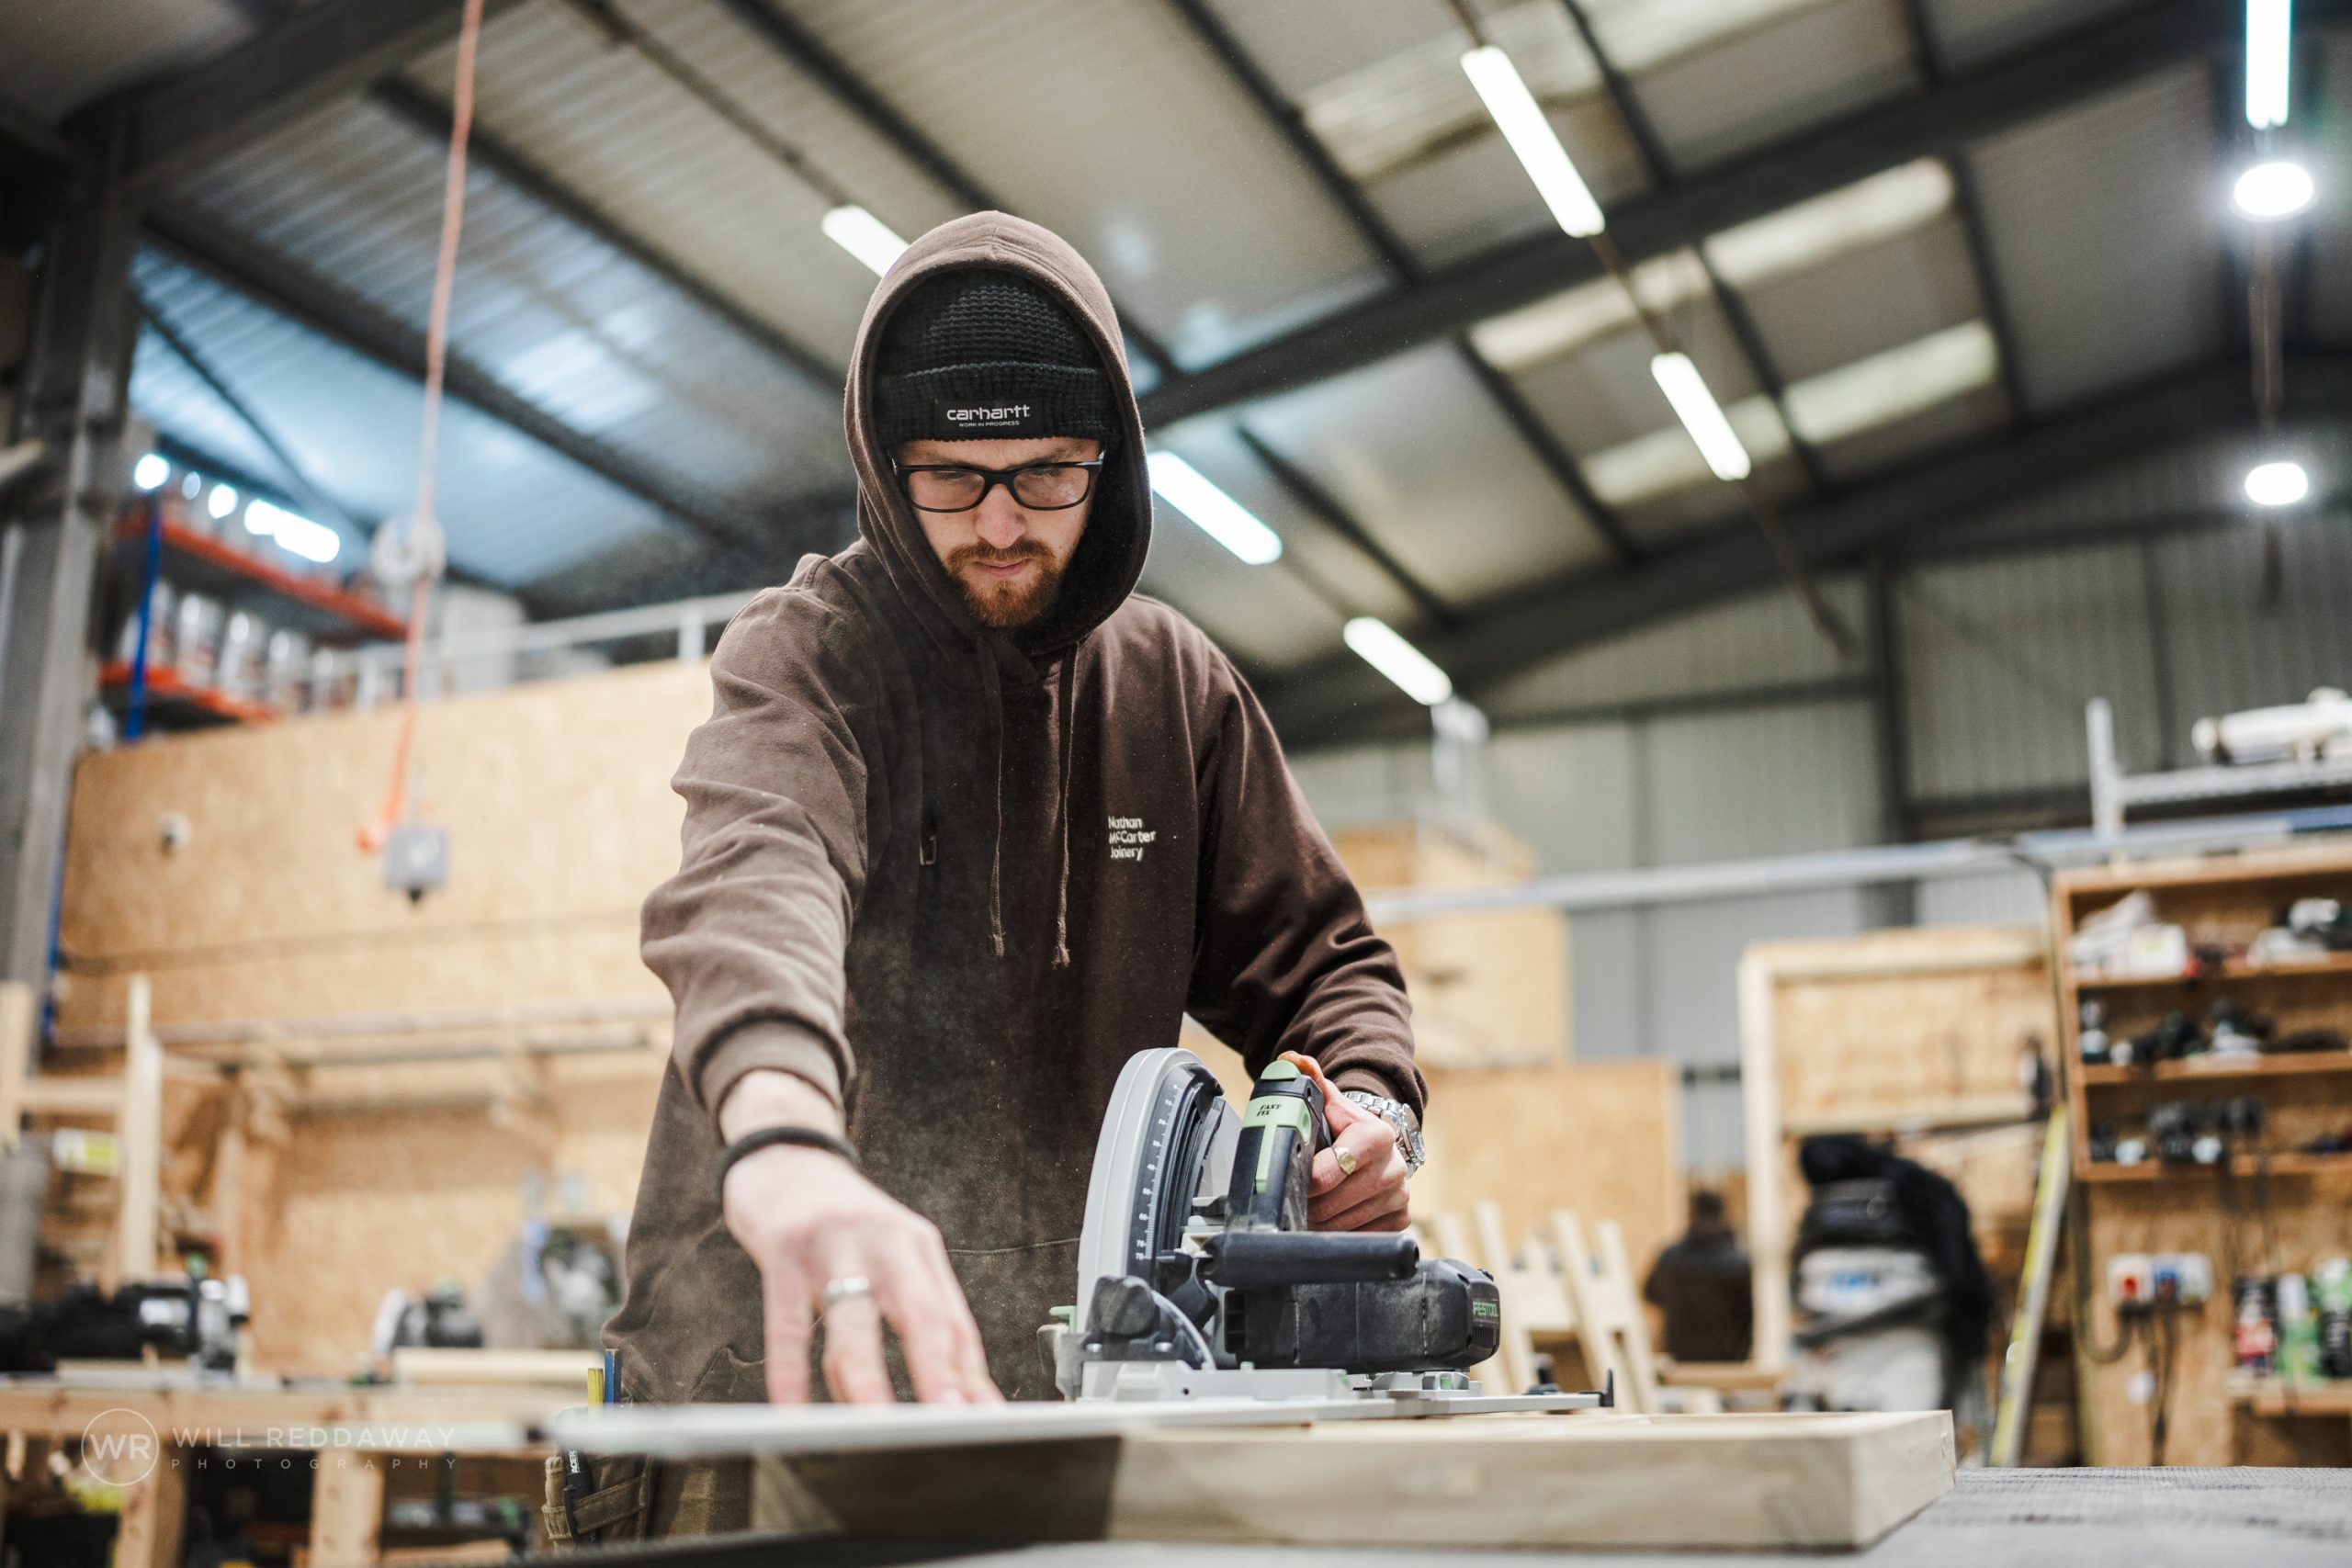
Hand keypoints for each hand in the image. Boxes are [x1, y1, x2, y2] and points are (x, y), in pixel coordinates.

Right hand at [718, 1071, 1000, 1406]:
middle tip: (947, 1421)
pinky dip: (790, 1370)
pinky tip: (790, 1406)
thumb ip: (908, 1320)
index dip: (971, 1373)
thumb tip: (939, 1393)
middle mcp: (886, 1241)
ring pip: (854, 1319)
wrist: (784, 1156)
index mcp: (919, 1247)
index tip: (984, 1420)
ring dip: (865, 1377)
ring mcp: (834, 1243)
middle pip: (919, 1312)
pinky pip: (788, 1320)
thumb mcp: (887, 1257)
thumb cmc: (841, 1221)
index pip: (954, 1319)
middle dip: (936, 1372)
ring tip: (874, 1424)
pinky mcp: (784, 1249)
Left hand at [1280, 1052, 1410, 1232]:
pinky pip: (1358, 1237)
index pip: (1327, 1172)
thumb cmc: (1343, 1126)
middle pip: (1331, 1204)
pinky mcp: (1401, 1219)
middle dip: (1306, 1204)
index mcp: (1376, 1135)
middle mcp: (1395, 1167)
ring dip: (1318, 1222)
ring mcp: (1401, 1196)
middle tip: (1291, 1199)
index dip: (1303, 1180)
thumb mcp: (1327, 1101)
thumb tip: (1291, 1062)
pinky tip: (1329, 1219)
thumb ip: (1307, 1079)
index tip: (1290, 1180)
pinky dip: (1338, 1233)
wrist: (1374, 1144)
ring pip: (1342, 1225)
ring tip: (1306, 1209)